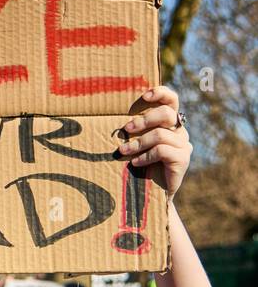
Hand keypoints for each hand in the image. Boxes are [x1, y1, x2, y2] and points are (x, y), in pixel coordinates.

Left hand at [119, 85, 190, 200]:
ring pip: (160, 135)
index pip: (171, 100)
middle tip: (126, 129)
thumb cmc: (138, 163)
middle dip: (144, 120)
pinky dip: (146, 156)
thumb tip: (104, 115)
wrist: (152, 193)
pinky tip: (135, 163)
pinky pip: (163, 151)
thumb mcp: (134, 142)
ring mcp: (183, 145)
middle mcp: (179, 131)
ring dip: (138, 143)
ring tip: (123, 151)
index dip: (161, 93)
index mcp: (168, 123)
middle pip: (167, 114)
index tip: (144, 96)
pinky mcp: (183, 159)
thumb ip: (132, 129)